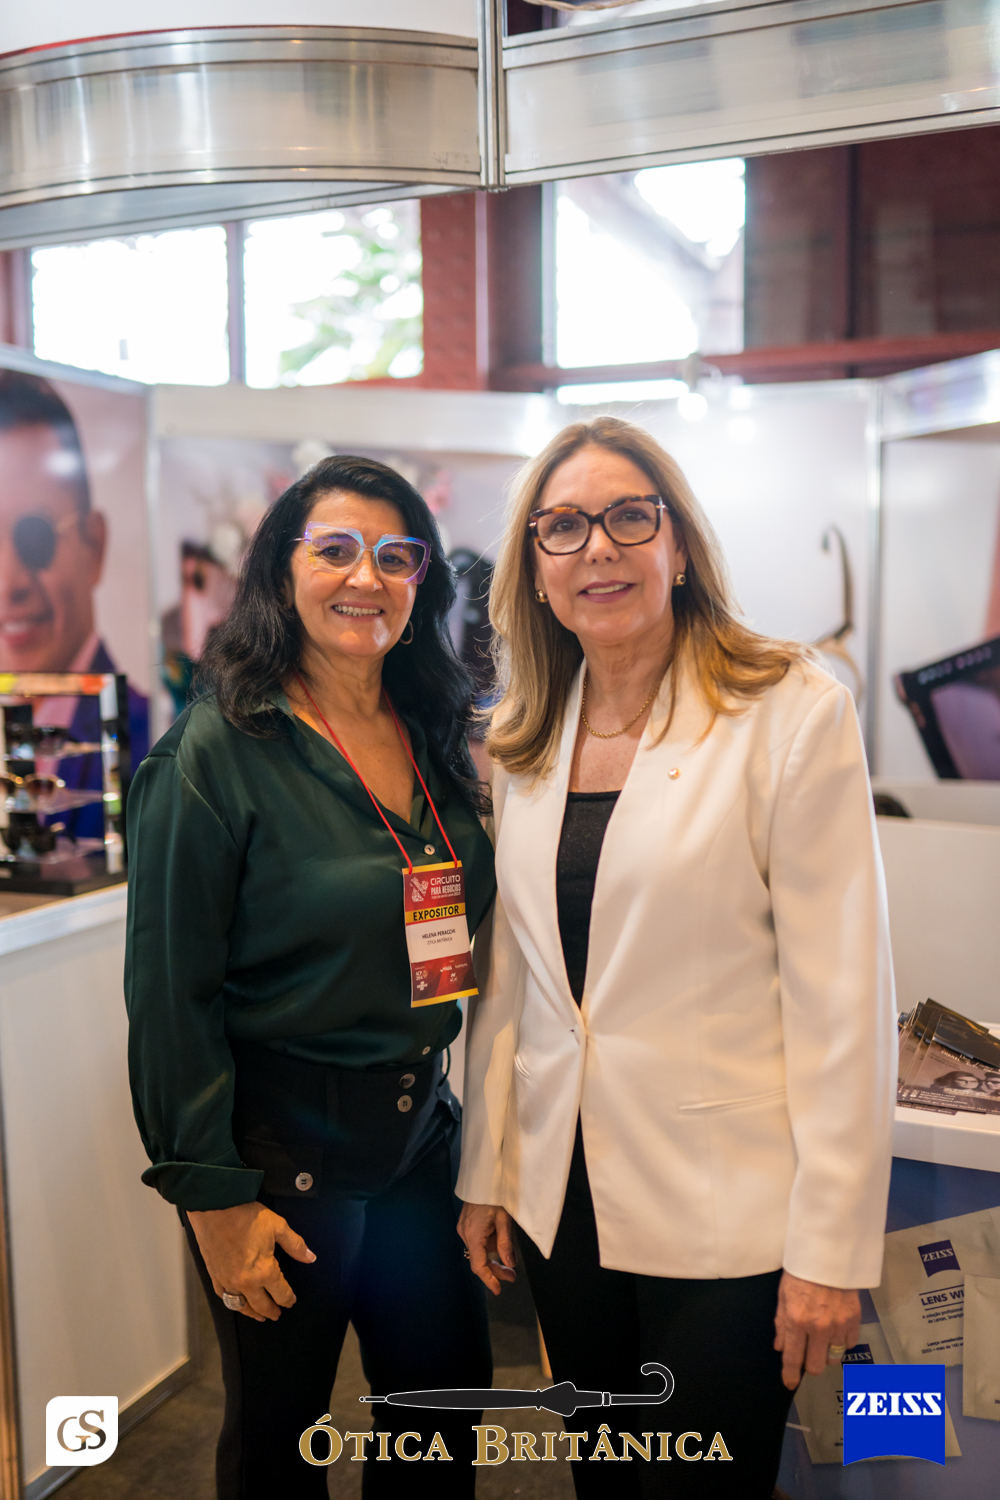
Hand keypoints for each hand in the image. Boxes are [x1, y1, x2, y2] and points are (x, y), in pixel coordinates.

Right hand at [187, 1202, 316, 1322]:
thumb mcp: (277, 1226)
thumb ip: (295, 1245)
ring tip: (259, 1316)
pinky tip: (235, 1302)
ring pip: (241, 1305)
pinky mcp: (214, 1275)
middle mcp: (246, 1282)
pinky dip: (232, 1302)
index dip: (288, 1299)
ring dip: (252, 1312)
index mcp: (264, 1271)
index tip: (291, 1301)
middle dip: (271, 1310)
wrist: (216, 1208)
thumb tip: (310, 1257)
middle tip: (276, 1315)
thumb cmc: (246, 1216)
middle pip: (261, 1304)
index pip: (280, 1293)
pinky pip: (224, 1296)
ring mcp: (228, 1281)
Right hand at [457, 1202, 516, 1295]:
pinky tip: (498, 1245)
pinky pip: (476, 1242)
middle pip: (479, 1260)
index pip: (478, 1265)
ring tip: (509, 1263)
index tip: (498, 1290)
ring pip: (478, 1251)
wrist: (483, 1177)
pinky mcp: (465, 1224)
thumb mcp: (504, 1220)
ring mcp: (463, 1228)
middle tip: (512, 1276)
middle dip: (495, 1270)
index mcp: (473, 1235)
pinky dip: (487, 1247)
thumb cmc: (495, 1196)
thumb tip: (510, 1265)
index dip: (488, 1280)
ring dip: (492, 1258)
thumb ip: (506, 1244)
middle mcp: (465, 1234)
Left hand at [774, 1270, 860, 1388]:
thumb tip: (781, 1347)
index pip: (794, 1358)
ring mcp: (838, 1325)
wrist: (829, 1252)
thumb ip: (782, 1323)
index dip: (790, 1374)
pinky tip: (835, 1329)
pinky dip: (841, 1341)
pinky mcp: (854, 1319)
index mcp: (797, 1320)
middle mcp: (819, 1327)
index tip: (789, 1383)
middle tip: (808, 1353)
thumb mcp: (783, 1294)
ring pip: (834, 1358)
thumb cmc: (802, 1270)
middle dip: (811, 1364)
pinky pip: (849, 1344)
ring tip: (822, 1337)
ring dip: (827, 1352)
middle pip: (817, 1365)